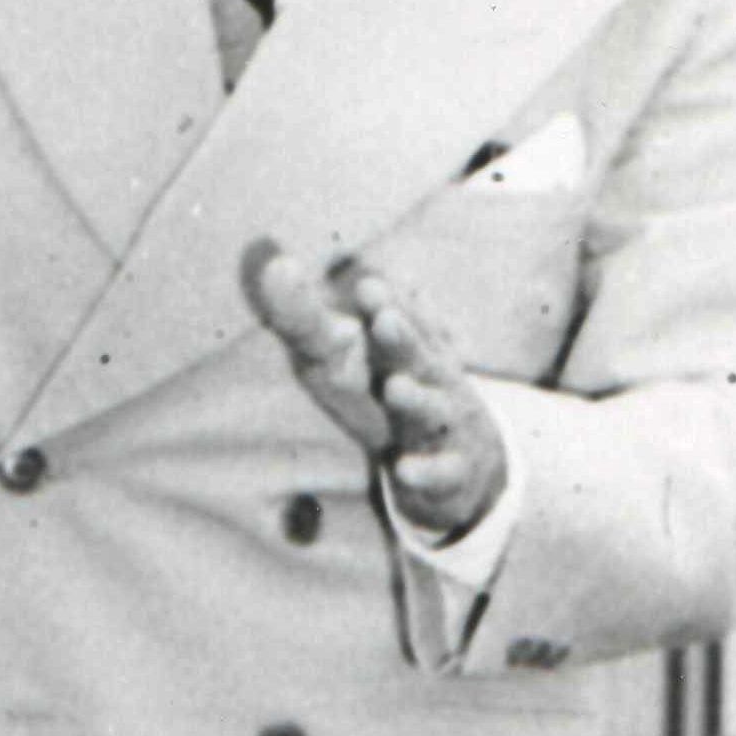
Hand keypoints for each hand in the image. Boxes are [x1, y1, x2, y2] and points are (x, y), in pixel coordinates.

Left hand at [242, 239, 512, 539]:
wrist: (462, 460)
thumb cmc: (390, 396)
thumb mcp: (348, 359)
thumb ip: (307, 318)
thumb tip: (273, 264)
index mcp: (404, 350)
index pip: (395, 322)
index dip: (385, 304)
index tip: (366, 284)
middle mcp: (429, 381)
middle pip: (419, 358)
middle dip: (404, 339)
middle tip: (385, 318)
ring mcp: (443, 426)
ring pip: (433, 411)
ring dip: (417, 399)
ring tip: (395, 387)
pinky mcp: (451, 471)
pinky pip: (441, 472)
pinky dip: (427, 470)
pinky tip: (405, 469)